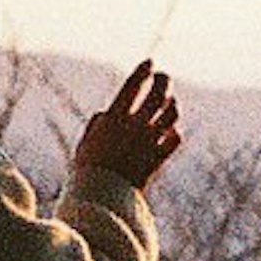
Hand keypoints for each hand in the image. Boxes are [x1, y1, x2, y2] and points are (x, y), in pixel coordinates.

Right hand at [73, 60, 182, 191]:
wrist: (102, 197)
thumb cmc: (87, 171)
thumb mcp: (86, 142)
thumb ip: (97, 124)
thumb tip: (106, 113)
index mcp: (114, 118)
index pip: (133, 86)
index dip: (142, 71)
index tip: (149, 62)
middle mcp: (135, 126)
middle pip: (158, 93)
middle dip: (163, 81)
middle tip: (163, 78)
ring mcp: (150, 141)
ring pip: (172, 113)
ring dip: (171, 105)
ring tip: (168, 103)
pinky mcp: (158, 157)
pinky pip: (175, 138)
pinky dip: (173, 133)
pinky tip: (169, 132)